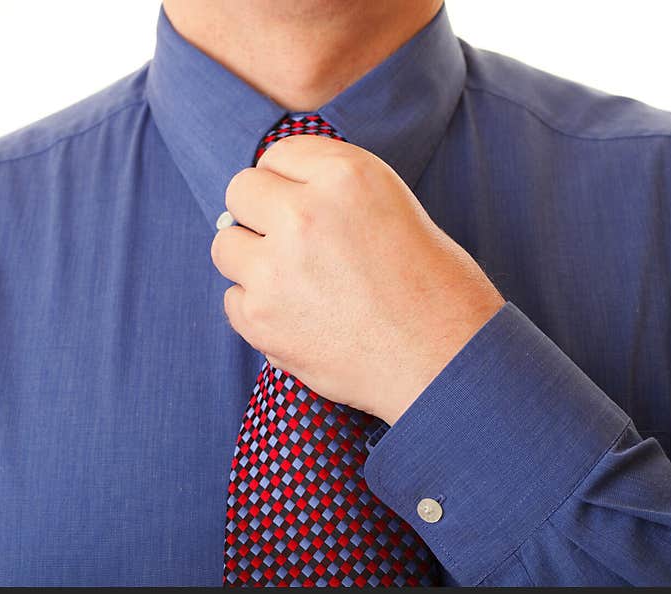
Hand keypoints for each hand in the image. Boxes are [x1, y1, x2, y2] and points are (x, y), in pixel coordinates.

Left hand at [211, 135, 504, 425]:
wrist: (444, 362)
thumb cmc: (433, 287)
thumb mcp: (393, 205)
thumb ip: (330, 190)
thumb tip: (272, 193)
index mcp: (345, 176)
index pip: (277, 154)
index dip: (288, 181)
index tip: (300, 203)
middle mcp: (303, 214)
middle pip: (240, 192)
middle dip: (260, 213)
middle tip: (291, 242)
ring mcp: (275, 268)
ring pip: (226, 245)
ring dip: (251, 260)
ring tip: (295, 282)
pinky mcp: (261, 318)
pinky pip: (232, 298)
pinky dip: (257, 309)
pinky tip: (297, 317)